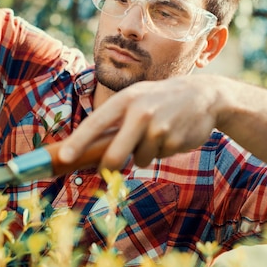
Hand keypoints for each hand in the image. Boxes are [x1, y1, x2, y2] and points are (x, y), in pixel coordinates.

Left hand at [59, 75, 219, 168]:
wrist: (203, 96)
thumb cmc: (159, 99)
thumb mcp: (136, 98)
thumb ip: (116, 120)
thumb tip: (88, 150)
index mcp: (126, 99)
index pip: (95, 123)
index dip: (78, 142)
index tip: (64, 157)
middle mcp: (141, 112)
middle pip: (115, 154)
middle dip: (108, 167)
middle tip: (105, 170)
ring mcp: (159, 128)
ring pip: (138, 159)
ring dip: (143, 154)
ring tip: (155, 134)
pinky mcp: (174, 142)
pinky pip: (157, 158)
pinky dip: (159, 152)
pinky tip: (169, 135)